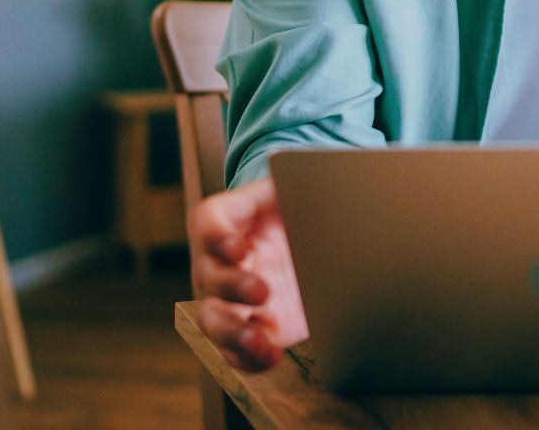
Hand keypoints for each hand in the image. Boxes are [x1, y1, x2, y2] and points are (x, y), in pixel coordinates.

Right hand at [189, 177, 308, 370]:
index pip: (209, 221)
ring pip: (213, 320)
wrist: (324, 237)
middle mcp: (226, 261)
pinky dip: (248, 359)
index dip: (216, 236)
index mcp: (235, 218)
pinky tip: (270, 358)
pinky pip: (236, 350)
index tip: (236, 247)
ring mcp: (236, 298)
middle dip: (230, 286)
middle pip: (209, 275)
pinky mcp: (256, 326)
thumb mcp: (307, 184)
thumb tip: (329, 180)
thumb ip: (307, 181)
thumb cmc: (308, 203)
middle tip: (261, 290)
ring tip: (259, 342)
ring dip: (231, 333)